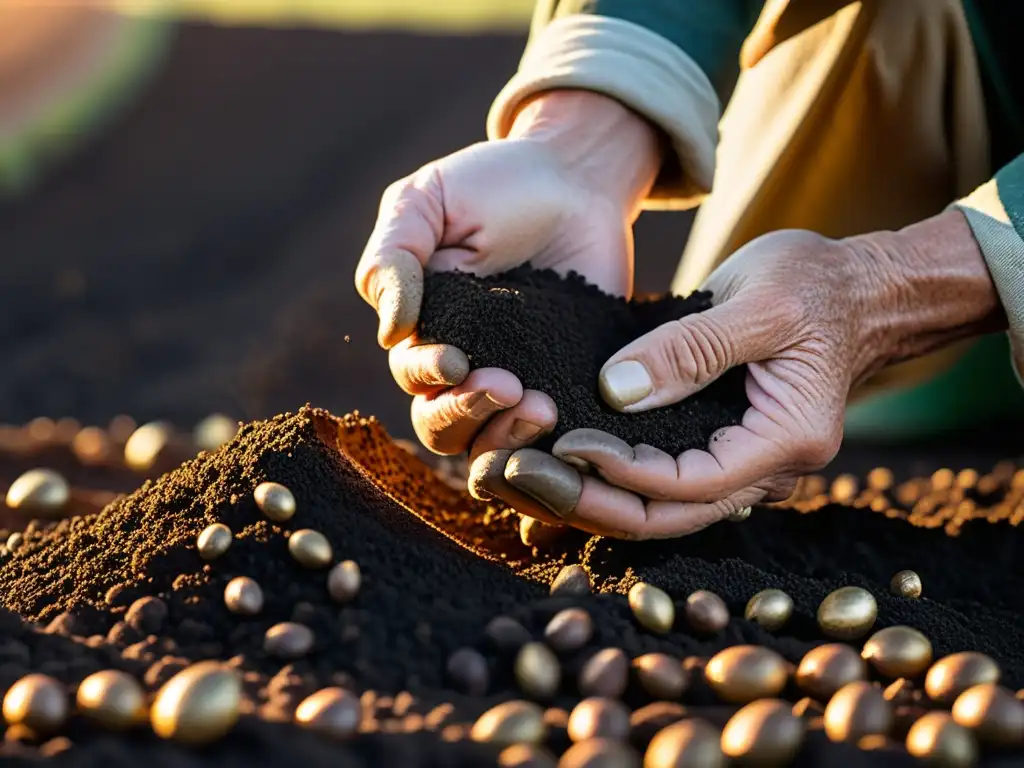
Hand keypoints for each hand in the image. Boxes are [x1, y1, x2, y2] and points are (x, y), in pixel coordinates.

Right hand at [355, 90, 661, 463]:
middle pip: (444, 426)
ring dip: (509, 436)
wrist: (578, 177)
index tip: (455, 360)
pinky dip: (555, 440)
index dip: (426, 378)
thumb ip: (394, 257)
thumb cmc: (493, 184)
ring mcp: (519, 379)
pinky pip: (556, 434)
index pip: (410, 377)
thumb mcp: (428, 201)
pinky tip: (570, 419)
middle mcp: (465, 366)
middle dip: (466, 414)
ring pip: (493, 443)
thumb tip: (389, 332)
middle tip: (508, 386)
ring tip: (543, 408)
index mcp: (423, 329)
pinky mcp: (569, 383)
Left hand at [470, 210, 1003, 538]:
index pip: (690, 482)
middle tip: (516, 476)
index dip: (622, 471)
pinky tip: (557, 462)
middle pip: (665, 515)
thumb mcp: (760, 300)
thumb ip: (692, 347)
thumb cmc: (818, 284)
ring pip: (657, 508)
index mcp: (785, 439)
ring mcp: (743, 465)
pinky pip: (659, 481)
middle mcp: (766, 470)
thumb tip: (615, 391)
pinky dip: (608, 477)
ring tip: (520, 475)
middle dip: (589, 502)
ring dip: (589, 497)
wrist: (861, 292)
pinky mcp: (720, 448)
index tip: (562, 444)